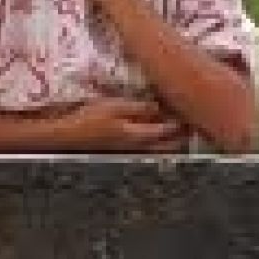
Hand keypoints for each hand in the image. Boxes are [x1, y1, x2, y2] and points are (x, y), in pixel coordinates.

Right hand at [60, 97, 187, 152]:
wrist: (68, 135)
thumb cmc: (90, 118)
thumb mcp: (115, 107)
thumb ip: (139, 108)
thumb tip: (160, 108)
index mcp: (137, 137)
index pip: (167, 132)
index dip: (180, 123)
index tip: (190, 113)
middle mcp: (137, 148)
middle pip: (167, 147)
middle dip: (181, 137)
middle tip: (190, 125)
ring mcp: (130, 151)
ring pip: (158, 150)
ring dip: (170, 141)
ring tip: (179, 130)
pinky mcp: (122, 150)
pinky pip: (147, 149)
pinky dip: (157, 143)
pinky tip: (156, 134)